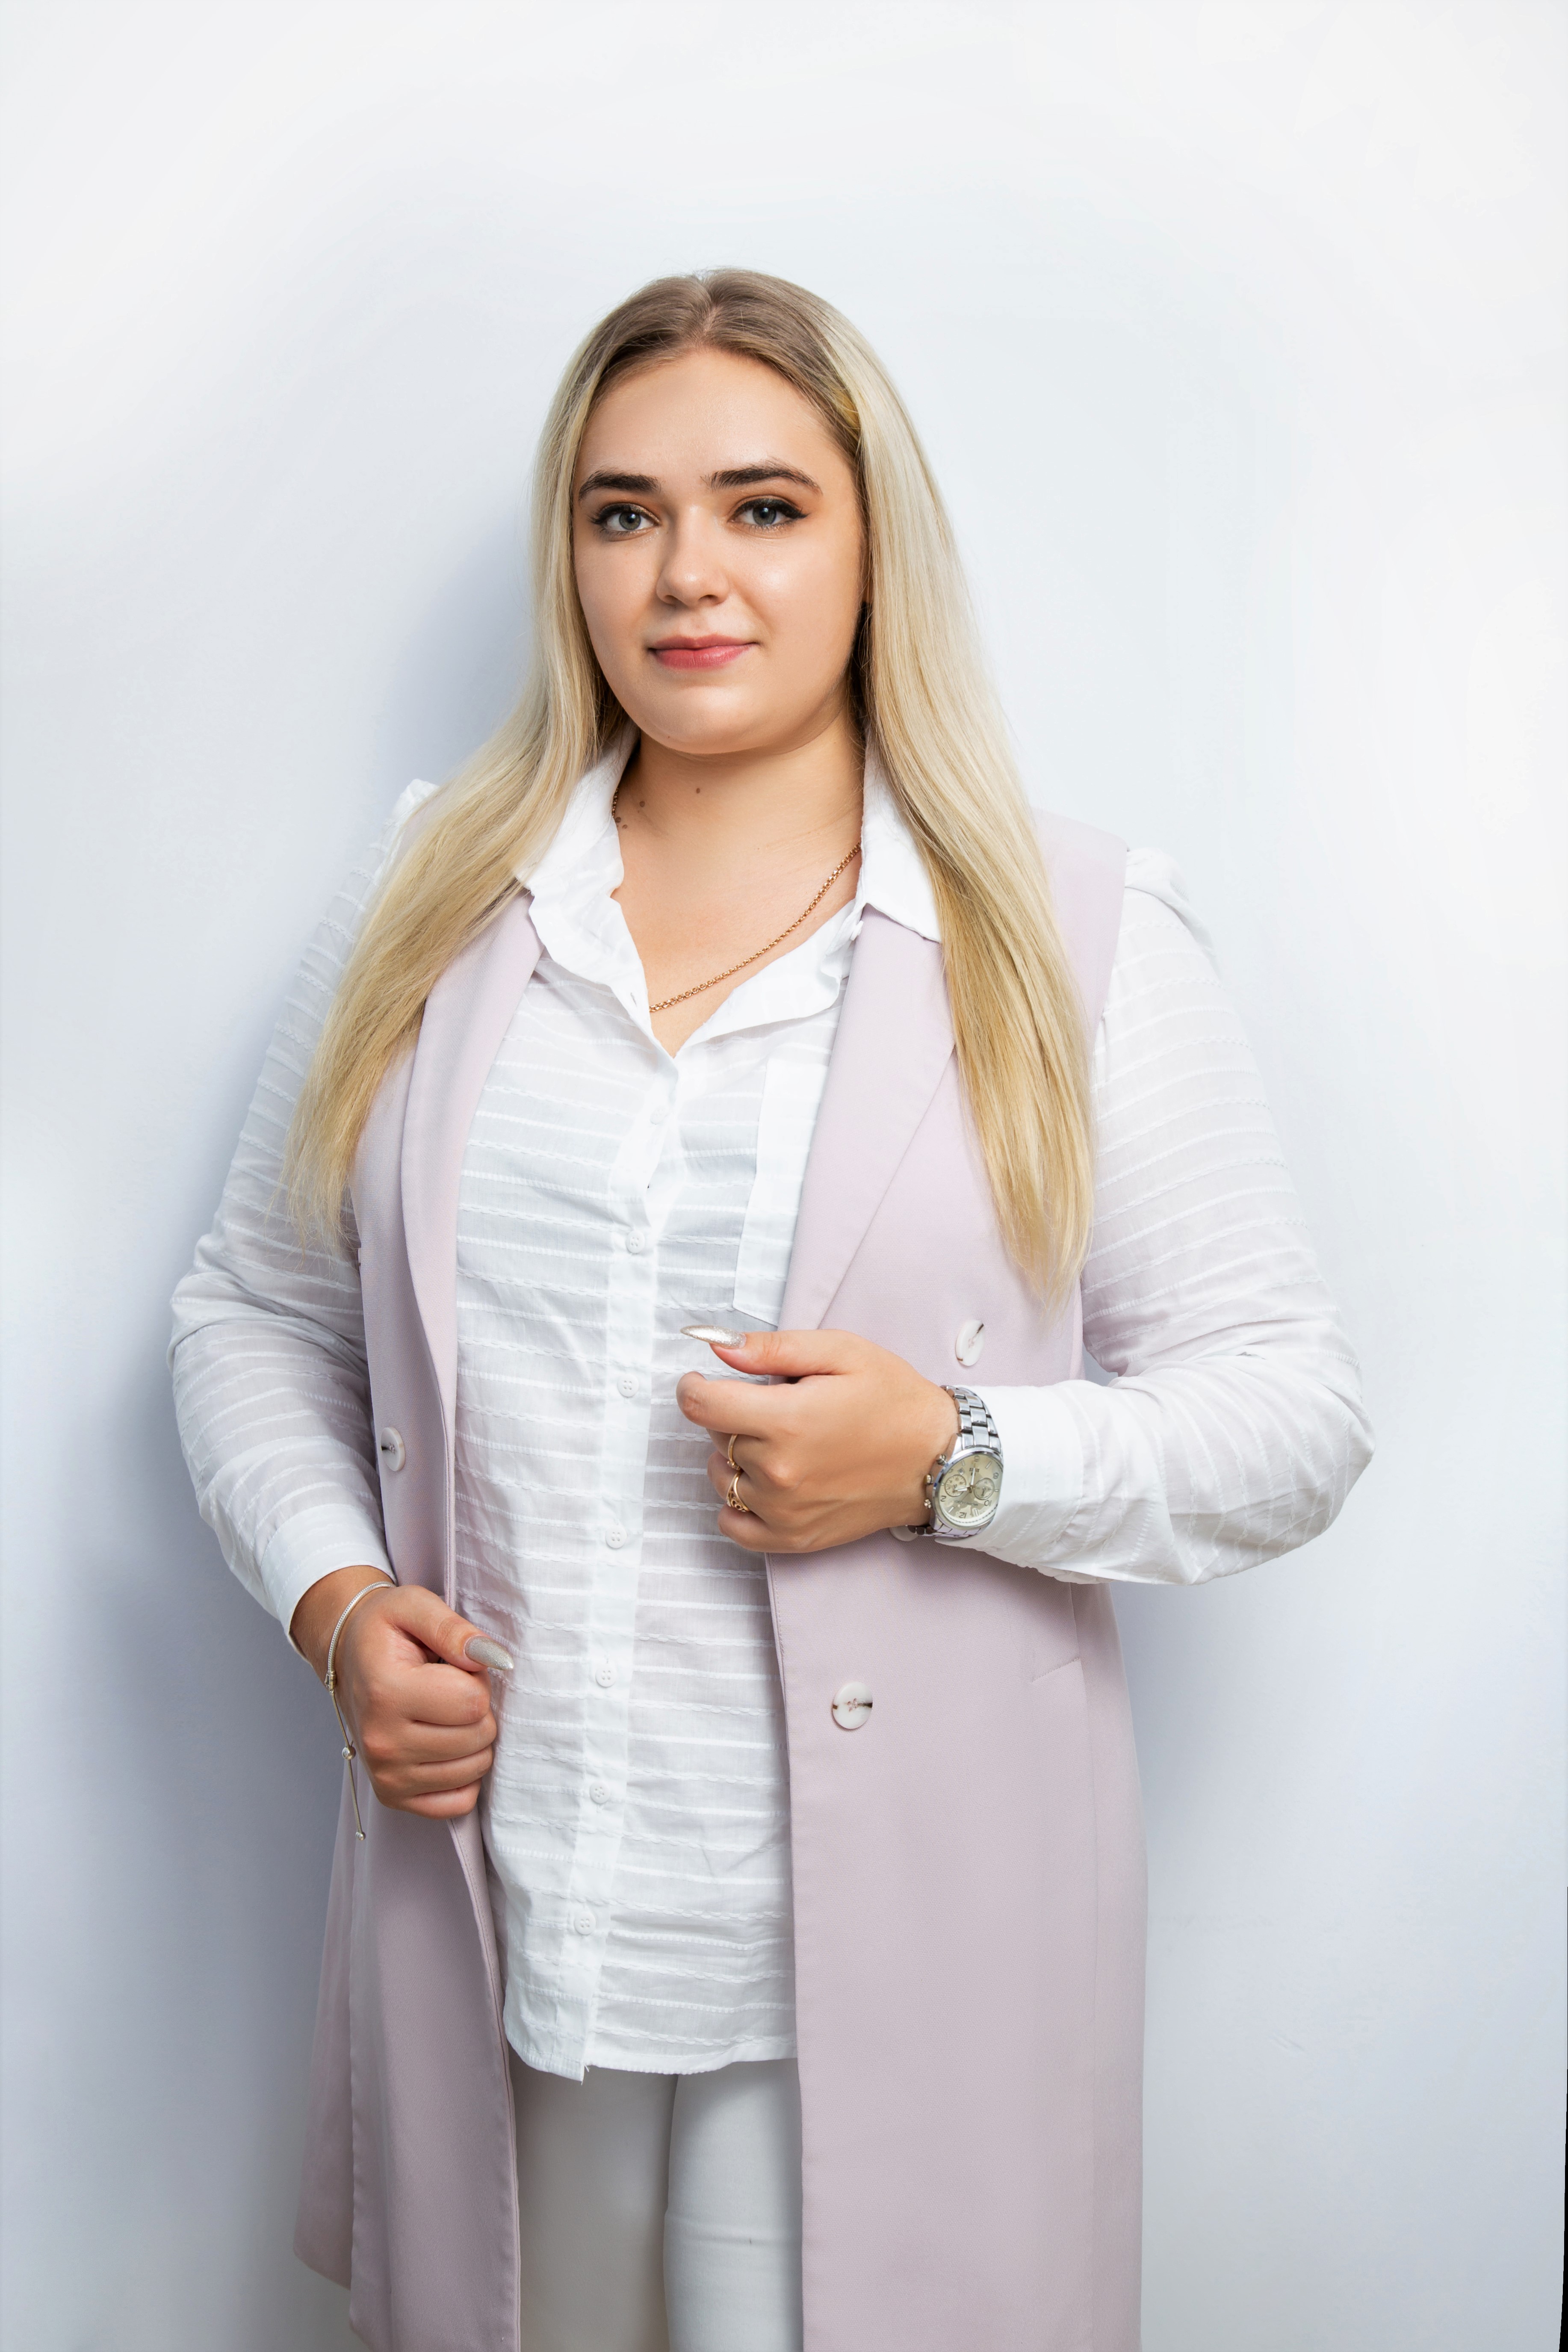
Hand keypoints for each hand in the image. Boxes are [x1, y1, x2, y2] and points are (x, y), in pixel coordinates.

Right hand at [290, 1570, 502, 1818]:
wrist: (349, 1657)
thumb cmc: (386, 1631)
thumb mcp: (415, 1607)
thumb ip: (455, 1629)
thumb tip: (495, 1659)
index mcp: (386, 1693)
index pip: (473, 1702)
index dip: (476, 1678)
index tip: (453, 1666)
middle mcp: (381, 1742)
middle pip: (477, 1736)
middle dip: (477, 1708)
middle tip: (448, 1687)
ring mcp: (386, 1775)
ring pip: (474, 1768)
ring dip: (473, 1738)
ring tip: (442, 1712)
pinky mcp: (392, 1796)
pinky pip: (459, 1802)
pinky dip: (464, 1775)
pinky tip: (445, 1745)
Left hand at [676, 1329, 958, 1554]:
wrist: (939, 1459)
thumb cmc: (894, 1400)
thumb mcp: (841, 1352)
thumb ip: (773, 1349)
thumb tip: (717, 1347)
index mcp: (787, 1420)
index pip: (700, 1406)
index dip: (693, 1387)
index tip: (701, 1382)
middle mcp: (779, 1472)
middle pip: (715, 1438)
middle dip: (733, 1416)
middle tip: (776, 1407)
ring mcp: (784, 1511)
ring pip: (721, 1478)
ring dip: (734, 1457)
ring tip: (778, 1443)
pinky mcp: (794, 1538)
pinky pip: (733, 1525)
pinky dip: (736, 1504)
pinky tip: (762, 1483)